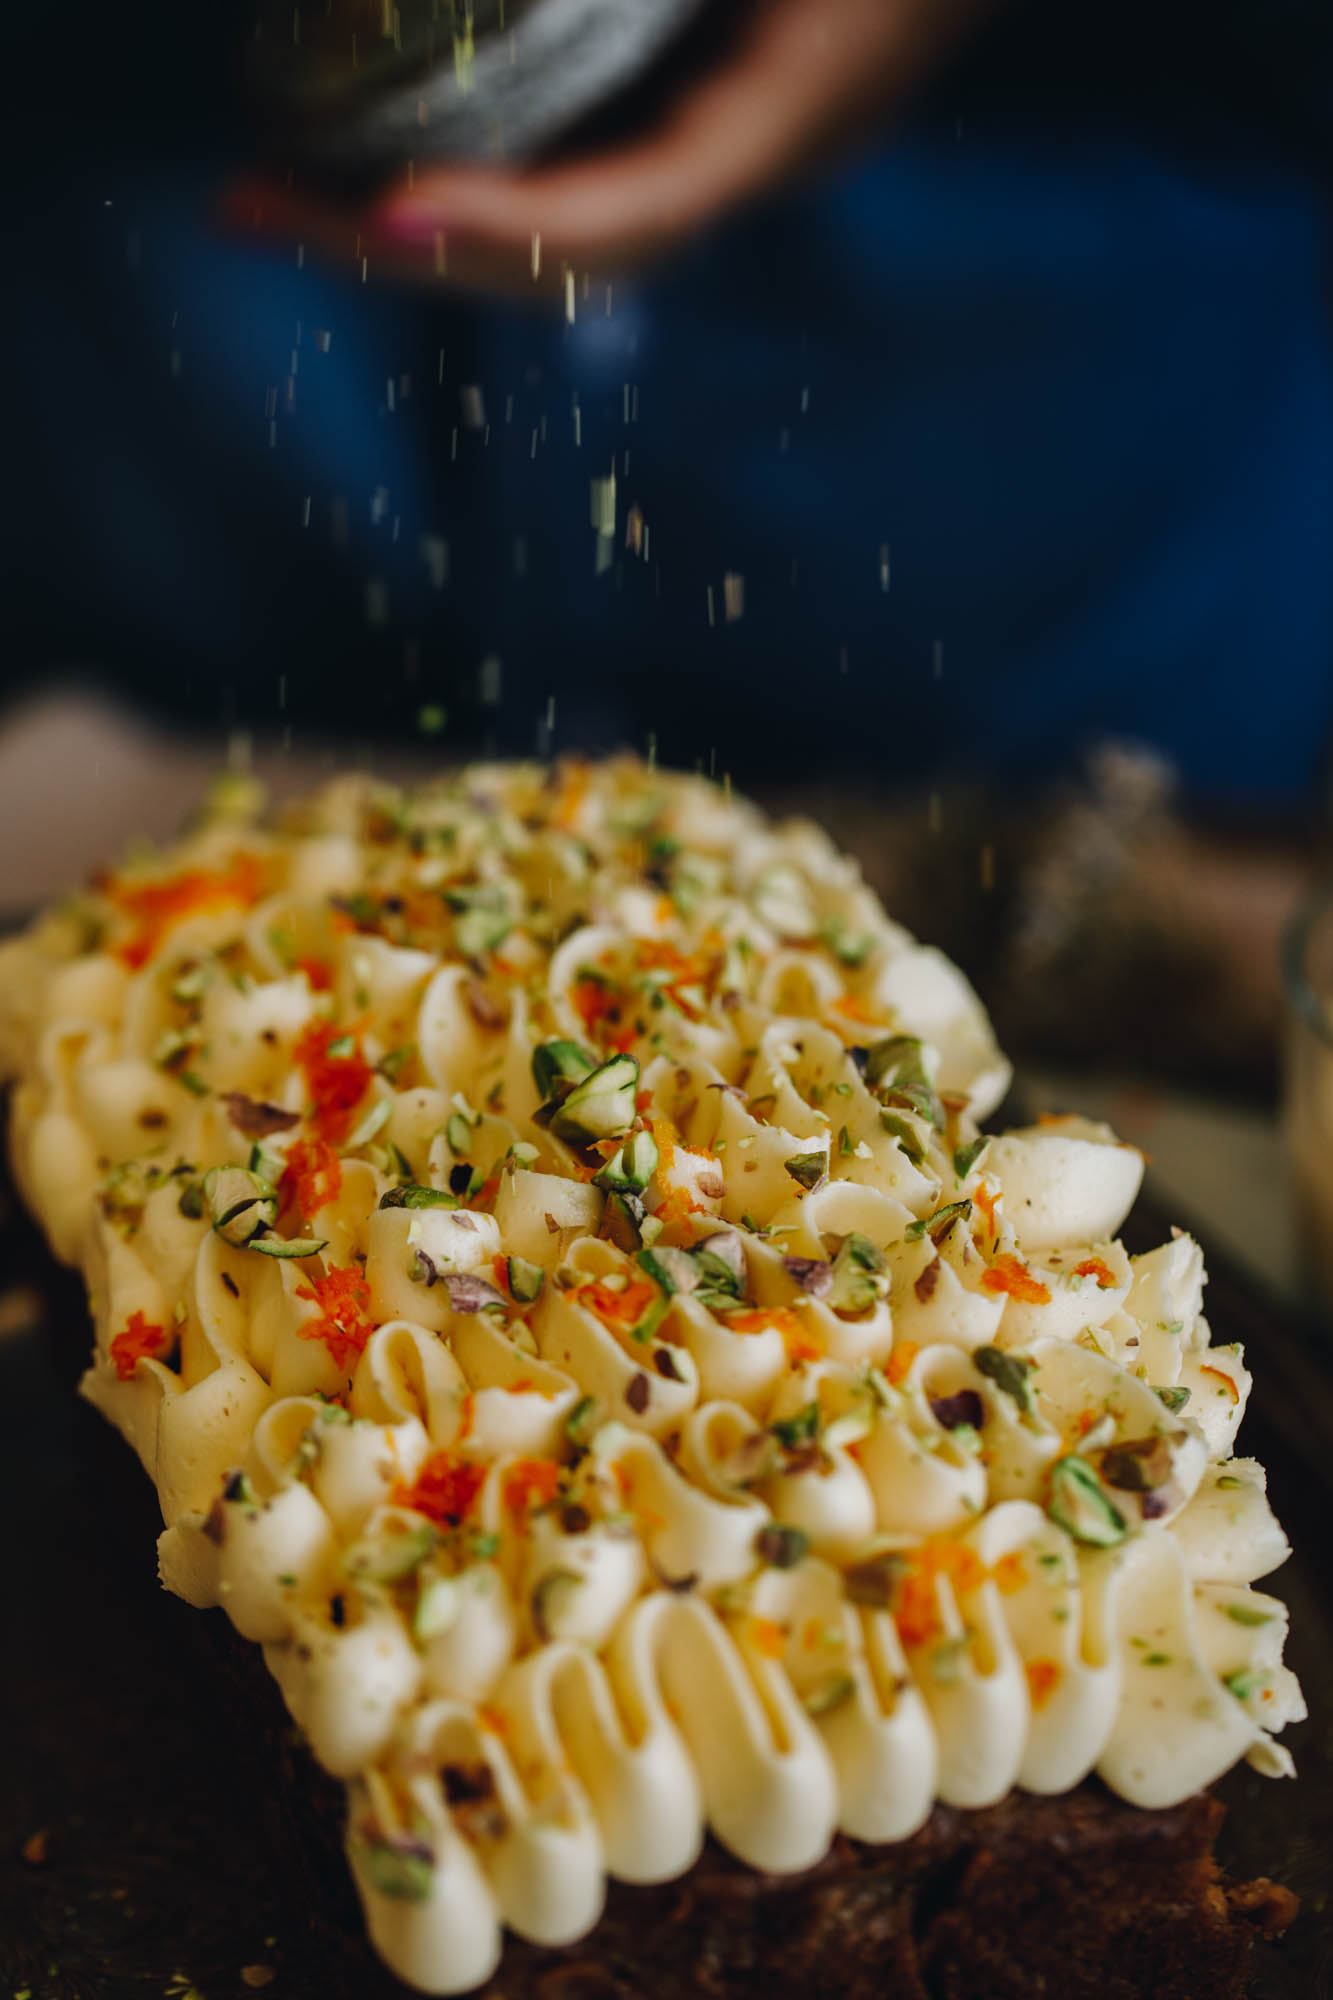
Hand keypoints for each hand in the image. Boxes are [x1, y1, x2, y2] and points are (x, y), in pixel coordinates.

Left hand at [225, 0, 995, 292]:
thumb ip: (647, 3)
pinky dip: (461, 183)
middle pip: (560, 251)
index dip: (521, 224)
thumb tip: (543, 182)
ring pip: (549, 227)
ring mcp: (713, 144)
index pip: (638, 210)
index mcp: (783, 116)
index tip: (398, 212)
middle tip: (251, 206)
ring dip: (407, 224)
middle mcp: (743, 160)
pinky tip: (373, 165)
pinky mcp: (686, 115)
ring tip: (273, 198)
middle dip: (401, 244)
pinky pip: (562, 174)